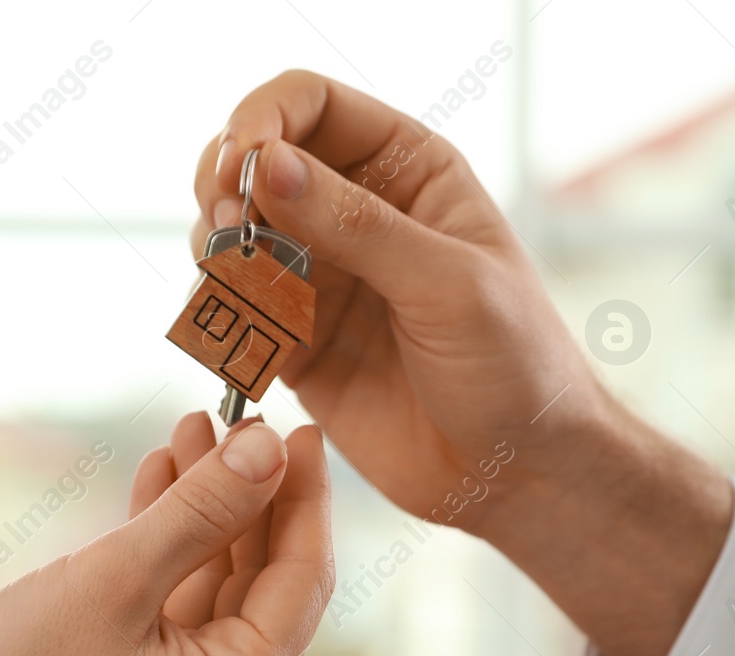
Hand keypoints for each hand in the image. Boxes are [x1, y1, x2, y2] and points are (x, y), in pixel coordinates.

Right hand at [0, 418, 332, 655]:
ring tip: (192, 430)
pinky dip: (172, 551)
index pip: (302, 579)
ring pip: (220, 590)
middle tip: (241, 418)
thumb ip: (204, 510)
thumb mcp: (117, 577)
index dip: (304, 495)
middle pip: (265, 583)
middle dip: (248, 495)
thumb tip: (271, 449)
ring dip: (206, 513)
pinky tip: (161, 478)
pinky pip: (180, 612)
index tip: (301, 425)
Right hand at [193, 73, 731, 655]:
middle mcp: (358, 211)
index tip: (241, 165)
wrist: (520, 473)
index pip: (311, 104)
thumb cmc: (517, 366)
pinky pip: (233, 309)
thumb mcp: (449, 285)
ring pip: (232, 232)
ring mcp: (323, 277)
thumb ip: (357, 225)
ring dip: (215, 248)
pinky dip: (217, 314)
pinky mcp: (297, 342)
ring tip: (232, 281)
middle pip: (255, 159)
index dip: (264, 119)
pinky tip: (234, 334)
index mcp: (408, 170)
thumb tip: (266, 166)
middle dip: (224, 183)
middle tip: (226, 227)